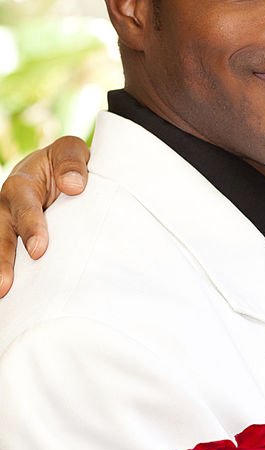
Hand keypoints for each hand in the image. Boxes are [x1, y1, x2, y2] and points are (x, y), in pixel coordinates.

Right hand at [0, 136, 89, 296]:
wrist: (64, 174)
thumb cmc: (66, 164)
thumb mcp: (70, 151)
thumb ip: (71, 162)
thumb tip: (73, 186)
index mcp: (22, 185)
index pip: (24, 206)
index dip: (30, 227)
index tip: (38, 250)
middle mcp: (8, 208)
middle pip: (0, 234)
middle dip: (3, 260)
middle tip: (5, 285)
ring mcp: (8, 227)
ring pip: (0, 248)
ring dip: (0, 270)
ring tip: (3, 294)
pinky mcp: (16, 243)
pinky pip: (9, 258)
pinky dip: (9, 274)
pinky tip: (12, 298)